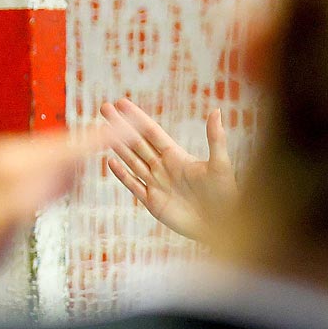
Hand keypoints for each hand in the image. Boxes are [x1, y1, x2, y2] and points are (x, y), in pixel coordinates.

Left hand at [0, 131, 93, 276]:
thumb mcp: (5, 226)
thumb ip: (34, 196)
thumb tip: (63, 174)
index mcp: (11, 165)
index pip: (67, 145)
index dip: (101, 137)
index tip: (129, 126)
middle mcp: (6, 152)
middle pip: (63, 143)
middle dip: (85, 154)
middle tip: (72, 192)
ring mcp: (2, 156)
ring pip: (53, 150)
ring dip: (70, 164)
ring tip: (53, 199)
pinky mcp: (2, 165)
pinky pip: (41, 158)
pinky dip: (56, 169)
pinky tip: (48, 193)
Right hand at [101, 98, 233, 244]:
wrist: (221, 225)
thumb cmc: (225, 194)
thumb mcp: (220, 164)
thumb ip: (215, 138)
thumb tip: (216, 111)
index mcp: (177, 156)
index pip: (152, 132)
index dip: (136, 118)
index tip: (122, 103)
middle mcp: (164, 168)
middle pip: (137, 143)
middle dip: (120, 127)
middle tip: (105, 108)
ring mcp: (157, 185)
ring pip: (132, 161)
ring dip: (118, 146)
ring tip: (103, 131)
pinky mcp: (153, 203)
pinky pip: (134, 185)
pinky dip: (122, 174)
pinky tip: (111, 162)